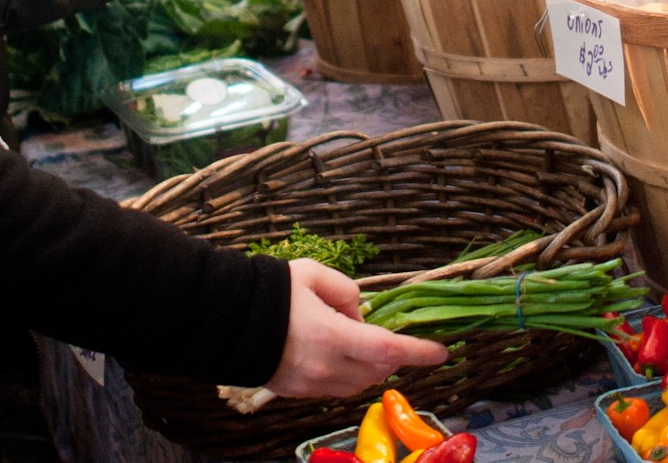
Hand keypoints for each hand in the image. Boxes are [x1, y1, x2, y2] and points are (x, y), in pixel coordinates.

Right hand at [268, 259, 447, 398]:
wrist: (225, 320)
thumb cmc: (270, 291)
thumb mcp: (313, 274)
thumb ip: (345, 291)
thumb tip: (359, 313)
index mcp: (332, 337)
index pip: (388, 349)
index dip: (419, 351)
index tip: (442, 351)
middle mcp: (326, 368)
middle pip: (378, 370)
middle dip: (395, 356)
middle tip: (396, 335)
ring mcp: (312, 385)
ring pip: (359, 384)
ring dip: (373, 366)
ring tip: (365, 341)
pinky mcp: (298, 392)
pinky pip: (337, 388)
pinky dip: (351, 374)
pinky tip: (342, 353)